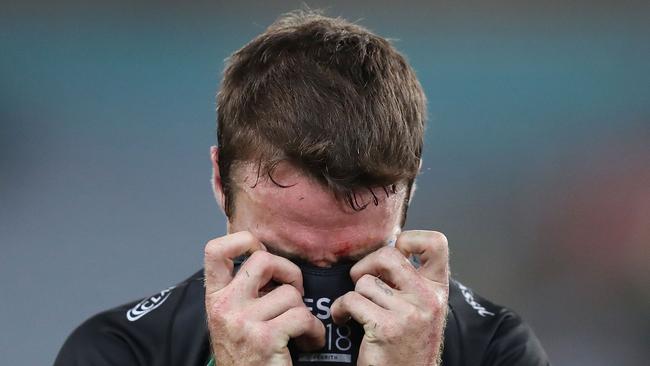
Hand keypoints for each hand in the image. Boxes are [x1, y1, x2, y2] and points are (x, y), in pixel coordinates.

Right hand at [204, 231, 325, 365]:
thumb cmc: (246, 357)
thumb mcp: (233, 321)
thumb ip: (244, 292)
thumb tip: (271, 261)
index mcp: (214, 299)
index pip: (215, 250)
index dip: (242, 240)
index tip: (259, 251)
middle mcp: (223, 307)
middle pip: (263, 260)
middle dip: (289, 272)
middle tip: (295, 293)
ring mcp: (242, 322)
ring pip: (290, 294)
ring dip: (304, 313)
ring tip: (301, 331)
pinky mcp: (264, 338)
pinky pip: (303, 317)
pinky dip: (314, 331)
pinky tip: (309, 343)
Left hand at [331, 230, 448, 365]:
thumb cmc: (407, 343)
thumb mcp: (421, 308)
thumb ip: (411, 280)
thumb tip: (390, 246)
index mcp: (438, 290)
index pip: (437, 243)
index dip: (410, 239)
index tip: (396, 253)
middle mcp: (428, 299)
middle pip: (388, 255)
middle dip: (365, 265)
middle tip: (360, 280)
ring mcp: (409, 313)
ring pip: (365, 282)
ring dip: (353, 295)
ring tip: (355, 310)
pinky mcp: (387, 327)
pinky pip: (352, 300)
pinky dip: (340, 309)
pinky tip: (345, 319)